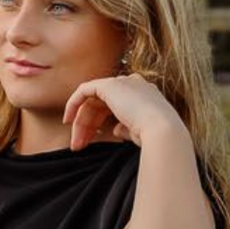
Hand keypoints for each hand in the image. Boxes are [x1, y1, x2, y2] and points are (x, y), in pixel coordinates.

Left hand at [61, 73, 185, 150]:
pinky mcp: (110, 84)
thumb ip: (125, 127)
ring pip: (92, 101)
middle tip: (79, 146)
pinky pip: (85, 90)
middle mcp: (134, 84)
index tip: (91, 139)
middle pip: (101, 104)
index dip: (99, 122)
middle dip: (87, 126)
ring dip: (80, 122)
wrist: (162, 130)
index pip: (114, 106)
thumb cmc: (154, 137)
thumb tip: (113, 129)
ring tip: (76, 144)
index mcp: (143, 95)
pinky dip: (74, 103)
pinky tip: (68, 120)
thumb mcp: (138, 132)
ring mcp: (123, 82)